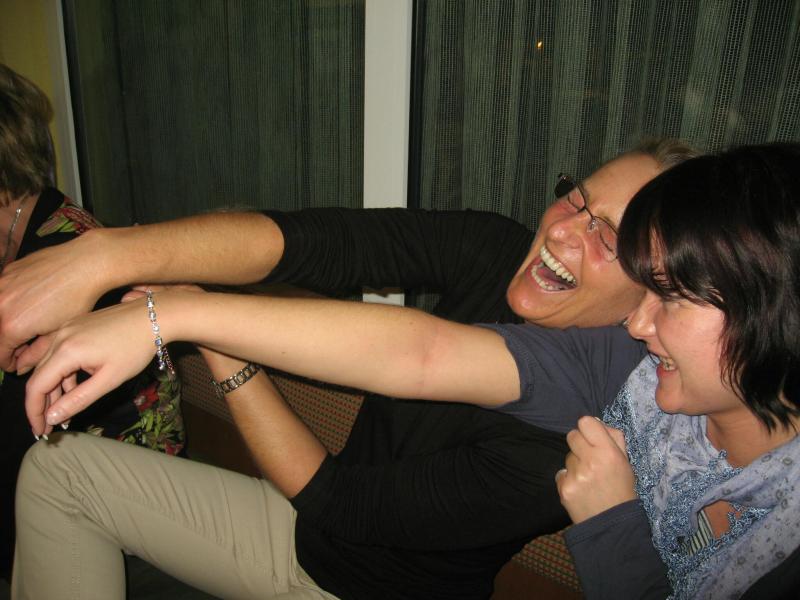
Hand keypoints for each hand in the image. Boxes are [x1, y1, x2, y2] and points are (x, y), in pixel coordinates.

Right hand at [0, 232, 107, 370]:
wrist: (86, 264)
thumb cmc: (78, 299)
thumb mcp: (58, 332)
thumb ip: (35, 353)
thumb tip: (20, 367)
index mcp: (12, 326)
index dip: (7, 363)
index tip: (16, 363)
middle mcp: (0, 305)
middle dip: (7, 343)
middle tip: (23, 346)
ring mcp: (1, 285)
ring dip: (8, 322)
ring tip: (28, 324)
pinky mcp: (8, 271)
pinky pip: (2, 293)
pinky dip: (10, 302)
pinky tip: (31, 303)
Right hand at [24, 296, 157, 436]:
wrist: (154, 316)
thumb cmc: (135, 348)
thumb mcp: (109, 379)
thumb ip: (78, 399)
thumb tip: (51, 418)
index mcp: (66, 351)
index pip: (36, 386)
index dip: (34, 411)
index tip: (40, 431)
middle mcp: (60, 337)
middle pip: (40, 376)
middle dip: (43, 404)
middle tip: (50, 428)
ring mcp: (67, 329)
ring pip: (50, 365)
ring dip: (54, 390)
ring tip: (64, 413)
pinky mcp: (75, 325)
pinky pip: (60, 353)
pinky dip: (63, 373)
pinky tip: (74, 389)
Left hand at [555, 416, 636, 523]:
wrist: (614, 525)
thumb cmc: (622, 489)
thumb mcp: (626, 461)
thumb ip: (613, 438)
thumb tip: (595, 421)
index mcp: (608, 452)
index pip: (585, 422)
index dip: (588, 429)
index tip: (592, 438)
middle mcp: (590, 461)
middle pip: (572, 435)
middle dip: (580, 444)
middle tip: (590, 458)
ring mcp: (575, 475)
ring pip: (567, 456)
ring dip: (575, 464)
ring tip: (589, 478)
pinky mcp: (564, 488)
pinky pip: (561, 473)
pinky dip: (568, 479)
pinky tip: (581, 489)